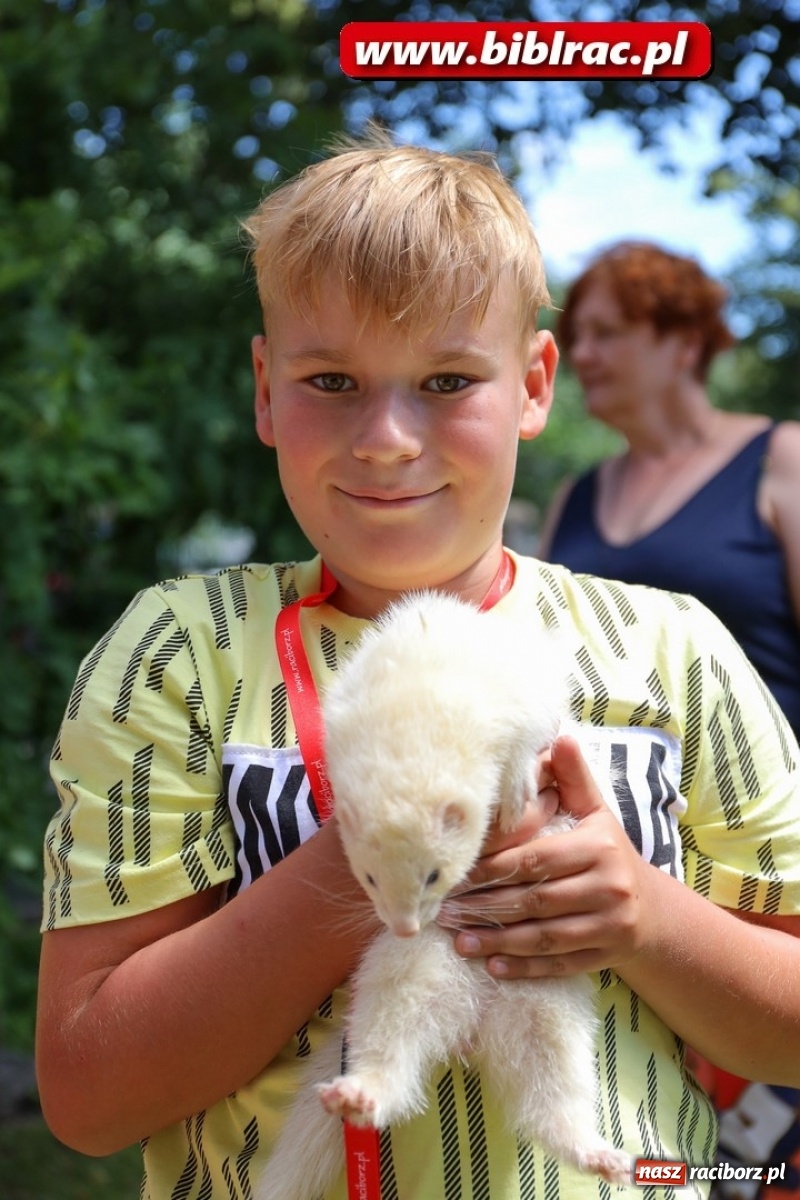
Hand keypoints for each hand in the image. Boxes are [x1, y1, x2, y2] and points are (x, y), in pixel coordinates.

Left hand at [438, 734, 650, 977]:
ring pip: (543, 936)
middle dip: (485, 908)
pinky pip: (560, 964)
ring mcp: (609, 925)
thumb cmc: (608, 851)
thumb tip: (560, 737)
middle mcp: (607, 887)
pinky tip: (493, 968)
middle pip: (534, 900)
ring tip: (459, 942)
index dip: (492, 869)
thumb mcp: (596, 812)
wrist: (652, 908)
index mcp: (598, 847)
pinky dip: (525, 968)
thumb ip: (573, 779)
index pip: (534, 860)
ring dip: (497, 942)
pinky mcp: (606, 956)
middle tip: (445, 912)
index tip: (454, 877)